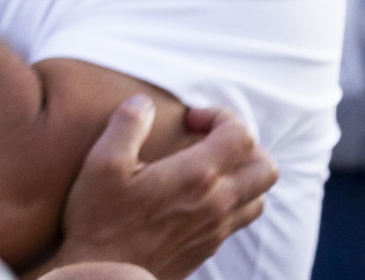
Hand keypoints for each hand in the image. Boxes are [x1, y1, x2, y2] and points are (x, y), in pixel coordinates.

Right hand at [48, 96, 275, 277]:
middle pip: (265, 168)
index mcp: (196, 177)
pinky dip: (232, 200)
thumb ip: (126, 125)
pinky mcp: (208, 248)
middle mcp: (217, 204)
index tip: (190, 119)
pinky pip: (240, 220)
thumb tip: (143, 103)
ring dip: (242, 174)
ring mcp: (217, 230)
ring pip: (259, 197)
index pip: (240, 136)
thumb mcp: (102, 163)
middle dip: (244, 144)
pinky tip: (197, 197)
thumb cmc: (99, 219)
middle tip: (209, 139)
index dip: (221, 116)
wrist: (103, 277)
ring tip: (208, 166)